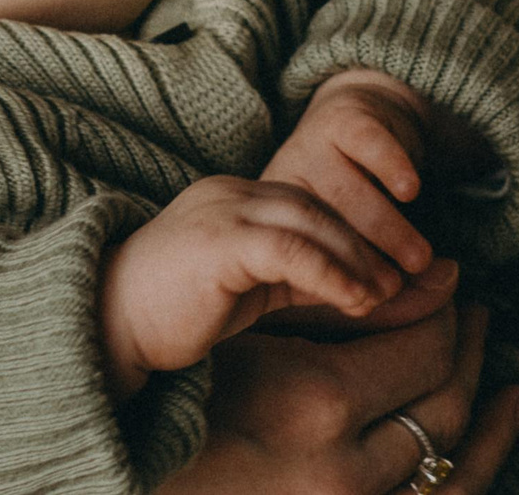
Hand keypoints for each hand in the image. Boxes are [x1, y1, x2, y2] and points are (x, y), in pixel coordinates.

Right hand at [99, 175, 425, 398]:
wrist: (105, 325)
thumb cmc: (176, 317)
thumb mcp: (258, 295)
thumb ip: (311, 286)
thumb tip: (378, 294)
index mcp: (239, 199)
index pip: (315, 206)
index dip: (360, 238)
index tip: (401, 274)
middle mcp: (233, 193)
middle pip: (320, 206)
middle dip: (371, 242)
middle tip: (413, 281)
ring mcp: (224, 211)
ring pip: (312, 220)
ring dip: (358, 258)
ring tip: (388, 294)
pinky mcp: (220, 241)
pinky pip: (290, 248)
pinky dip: (332, 272)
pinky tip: (356, 299)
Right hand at [159, 302, 518, 494]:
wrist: (132, 482)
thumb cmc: (186, 393)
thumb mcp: (256, 338)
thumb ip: (341, 308)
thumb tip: (439, 280)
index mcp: (317, 401)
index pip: (425, 346)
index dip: (446, 310)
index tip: (447, 286)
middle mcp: (344, 470)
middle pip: (445, 403)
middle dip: (469, 353)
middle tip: (473, 317)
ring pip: (454, 468)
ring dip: (487, 419)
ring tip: (505, 385)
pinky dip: (478, 471)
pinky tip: (495, 438)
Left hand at [264, 70, 435, 275]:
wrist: (362, 120)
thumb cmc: (355, 196)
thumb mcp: (354, 233)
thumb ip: (384, 267)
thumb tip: (438, 289)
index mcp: (280, 211)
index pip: (303, 250)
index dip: (334, 279)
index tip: (368, 304)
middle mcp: (290, 176)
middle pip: (324, 224)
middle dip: (361, 259)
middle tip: (393, 286)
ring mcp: (313, 145)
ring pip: (347, 189)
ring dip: (385, 227)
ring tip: (417, 258)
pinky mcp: (343, 117)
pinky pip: (366, 143)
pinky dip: (389, 167)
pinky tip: (409, 191)